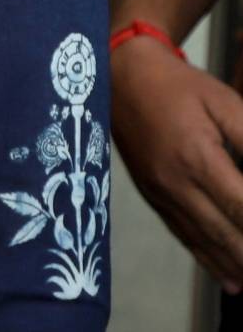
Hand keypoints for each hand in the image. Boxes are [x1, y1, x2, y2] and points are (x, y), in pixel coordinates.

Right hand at [113, 38, 242, 290]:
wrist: (122, 74)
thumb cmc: (177, 85)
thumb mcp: (223, 102)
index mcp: (196, 157)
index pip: (241, 207)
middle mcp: (175, 183)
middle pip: (225, 233)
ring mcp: (160, 193)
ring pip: (205, 242)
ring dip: (236, 265)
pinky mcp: (151, 196)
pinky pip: (183, 236)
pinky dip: (209, 260)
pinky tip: (229, 279)